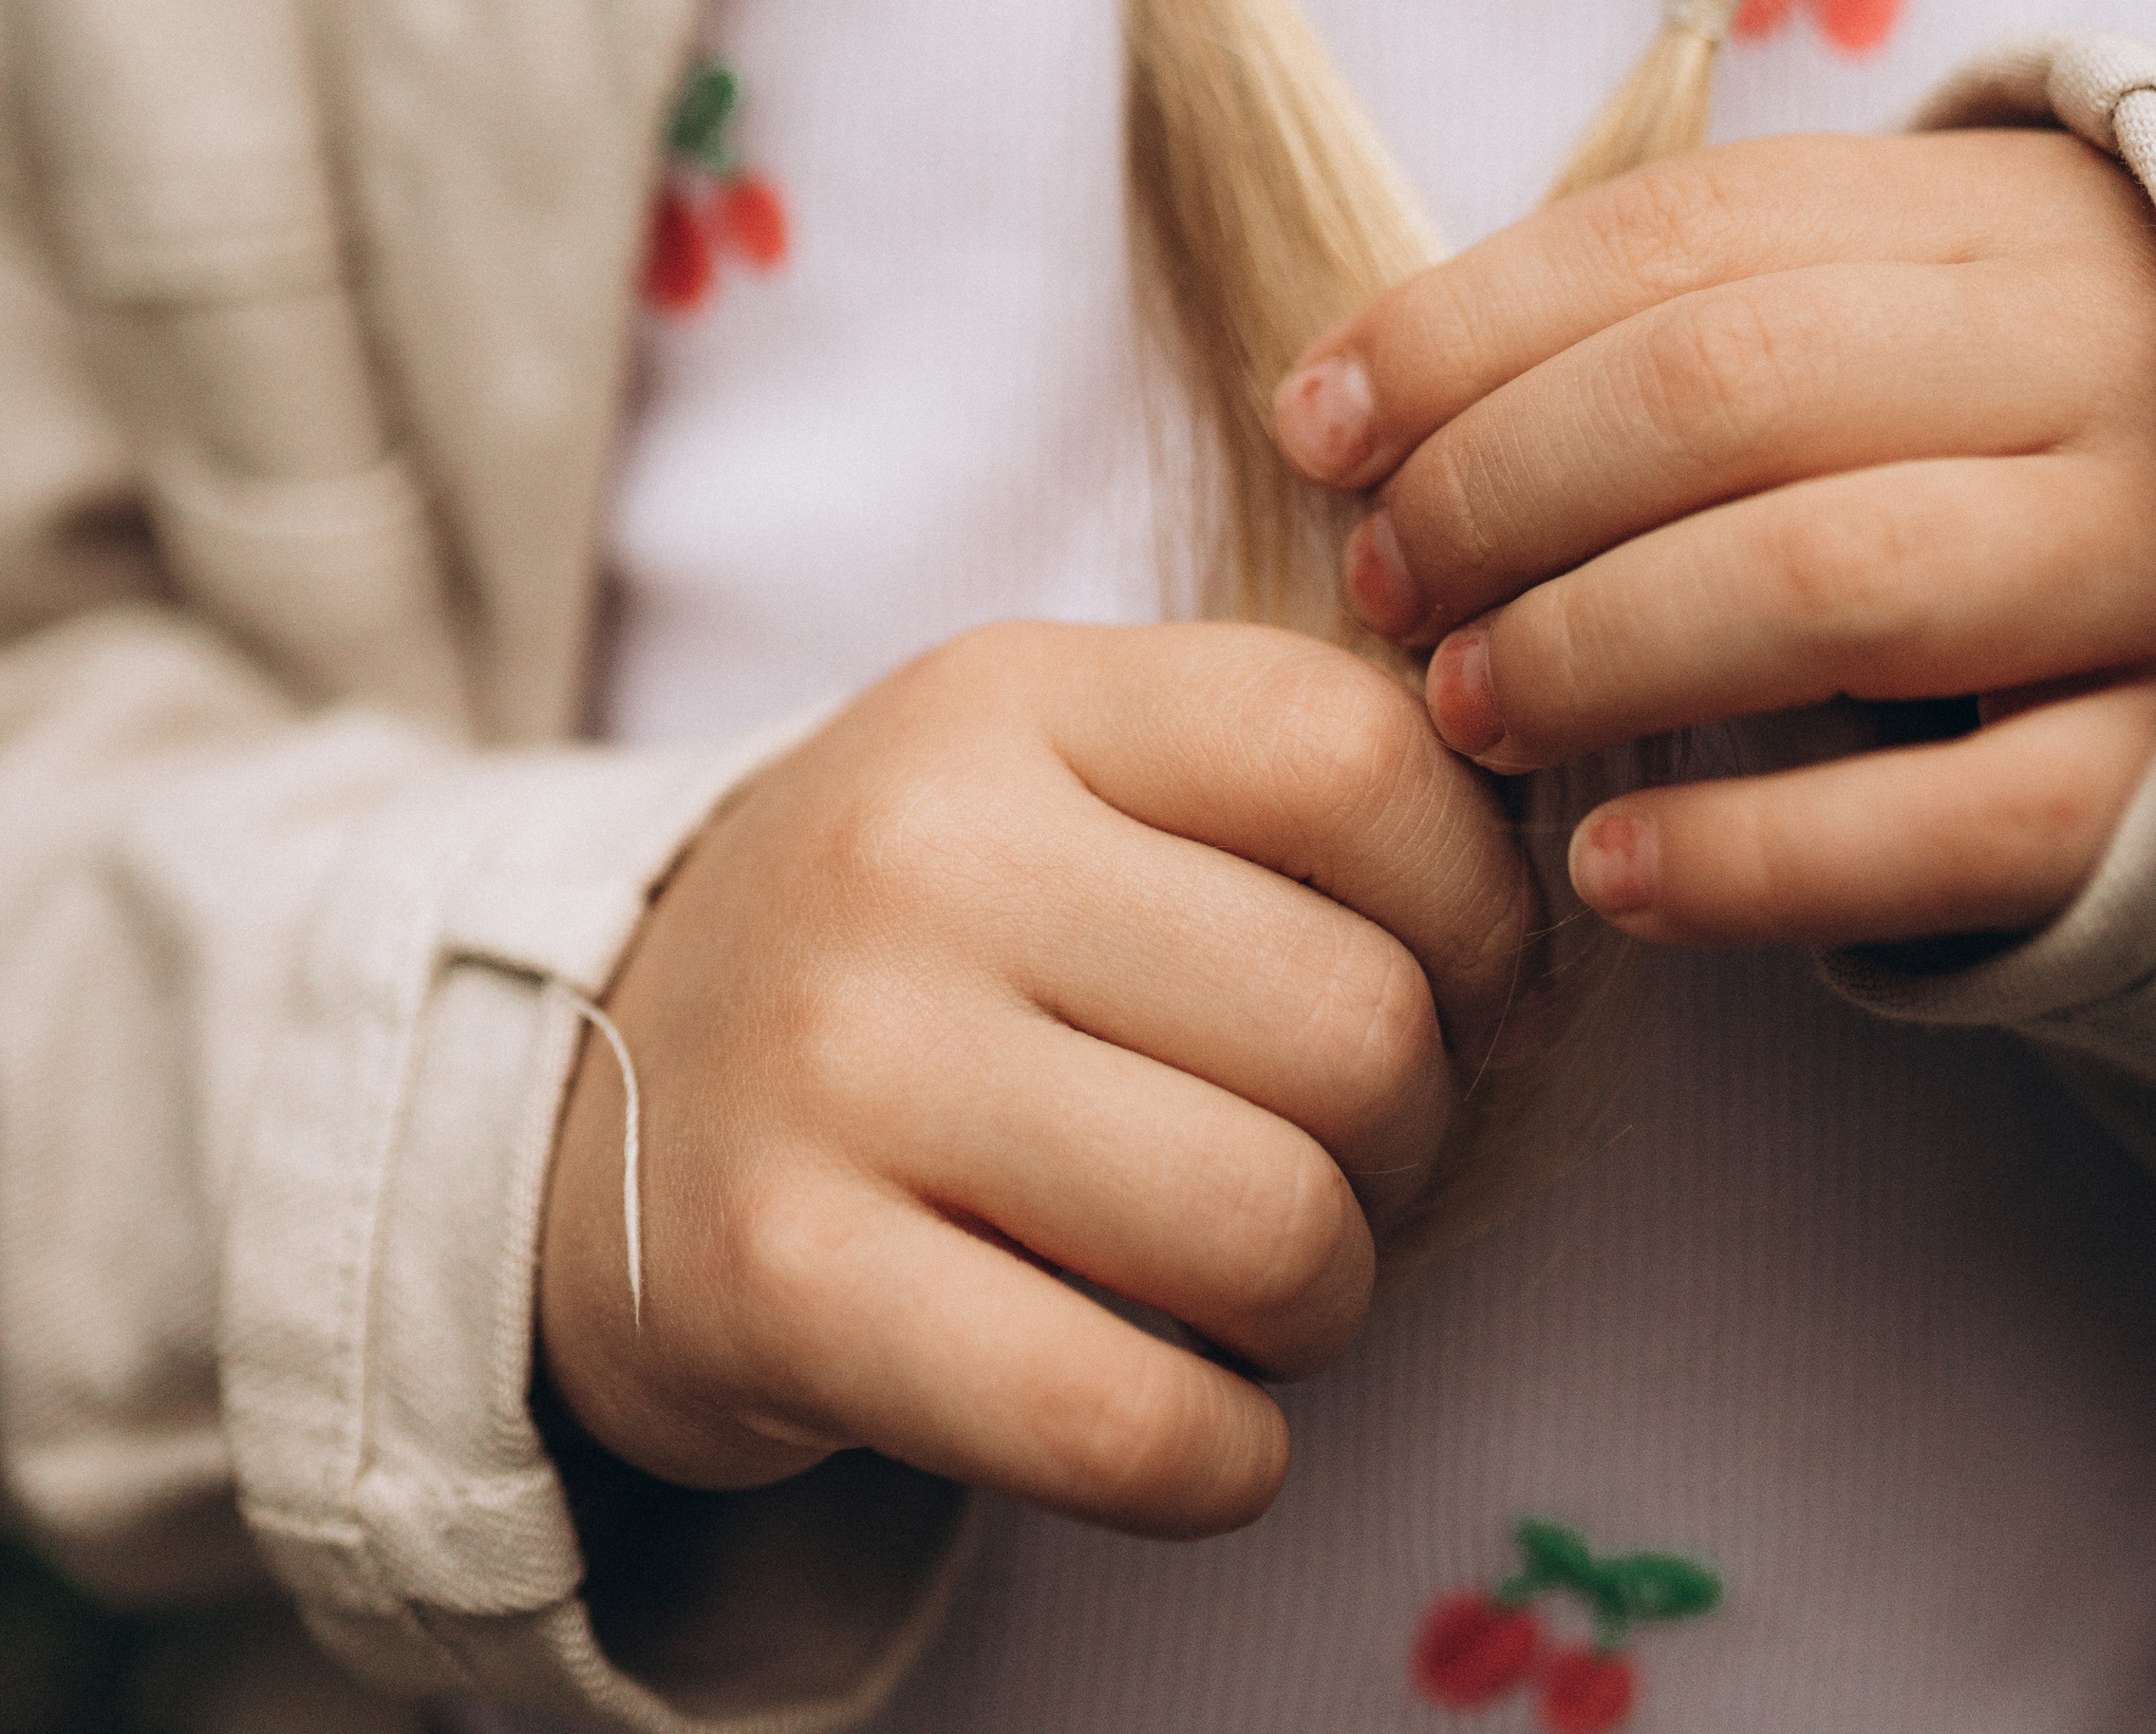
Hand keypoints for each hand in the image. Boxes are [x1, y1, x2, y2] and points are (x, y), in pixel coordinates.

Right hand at [539, 622, 1528, 1535]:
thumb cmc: (919, 941)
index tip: (1465, 990)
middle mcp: (919, 852)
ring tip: (1256, 1282)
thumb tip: (1557, 877)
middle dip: (1410, 1136)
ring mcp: (840, 1065)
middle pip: (1352, 1020)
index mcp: (1011, 697)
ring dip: (1326, 1302)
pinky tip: (1194, 1419)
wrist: (597, 1102)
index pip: (1356, 755)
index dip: (1482, 902)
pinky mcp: (787, 1285)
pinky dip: (1224, 1460)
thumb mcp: (1056, 776)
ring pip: (1273, 1230)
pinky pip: (1129, 1424)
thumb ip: (1273, 781)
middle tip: (1340, 1161)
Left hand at [1273, 132, 2155, 953]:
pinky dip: (1763, 852)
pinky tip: (1615, 876)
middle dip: (1505, 488)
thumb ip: (1693, 319)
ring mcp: (2149, 559)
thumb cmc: (2030, 419)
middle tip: (1386, 586)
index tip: (1317, 420)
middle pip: (1723, 389)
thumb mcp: (1908, 302)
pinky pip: (1957, 816)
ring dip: (1597, 648)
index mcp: (1987, 217)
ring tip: (1467, 715)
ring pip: (1823, 580)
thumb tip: (1369, 394)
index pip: (1677, 233)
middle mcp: (2077, 362)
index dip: (1464, 325)